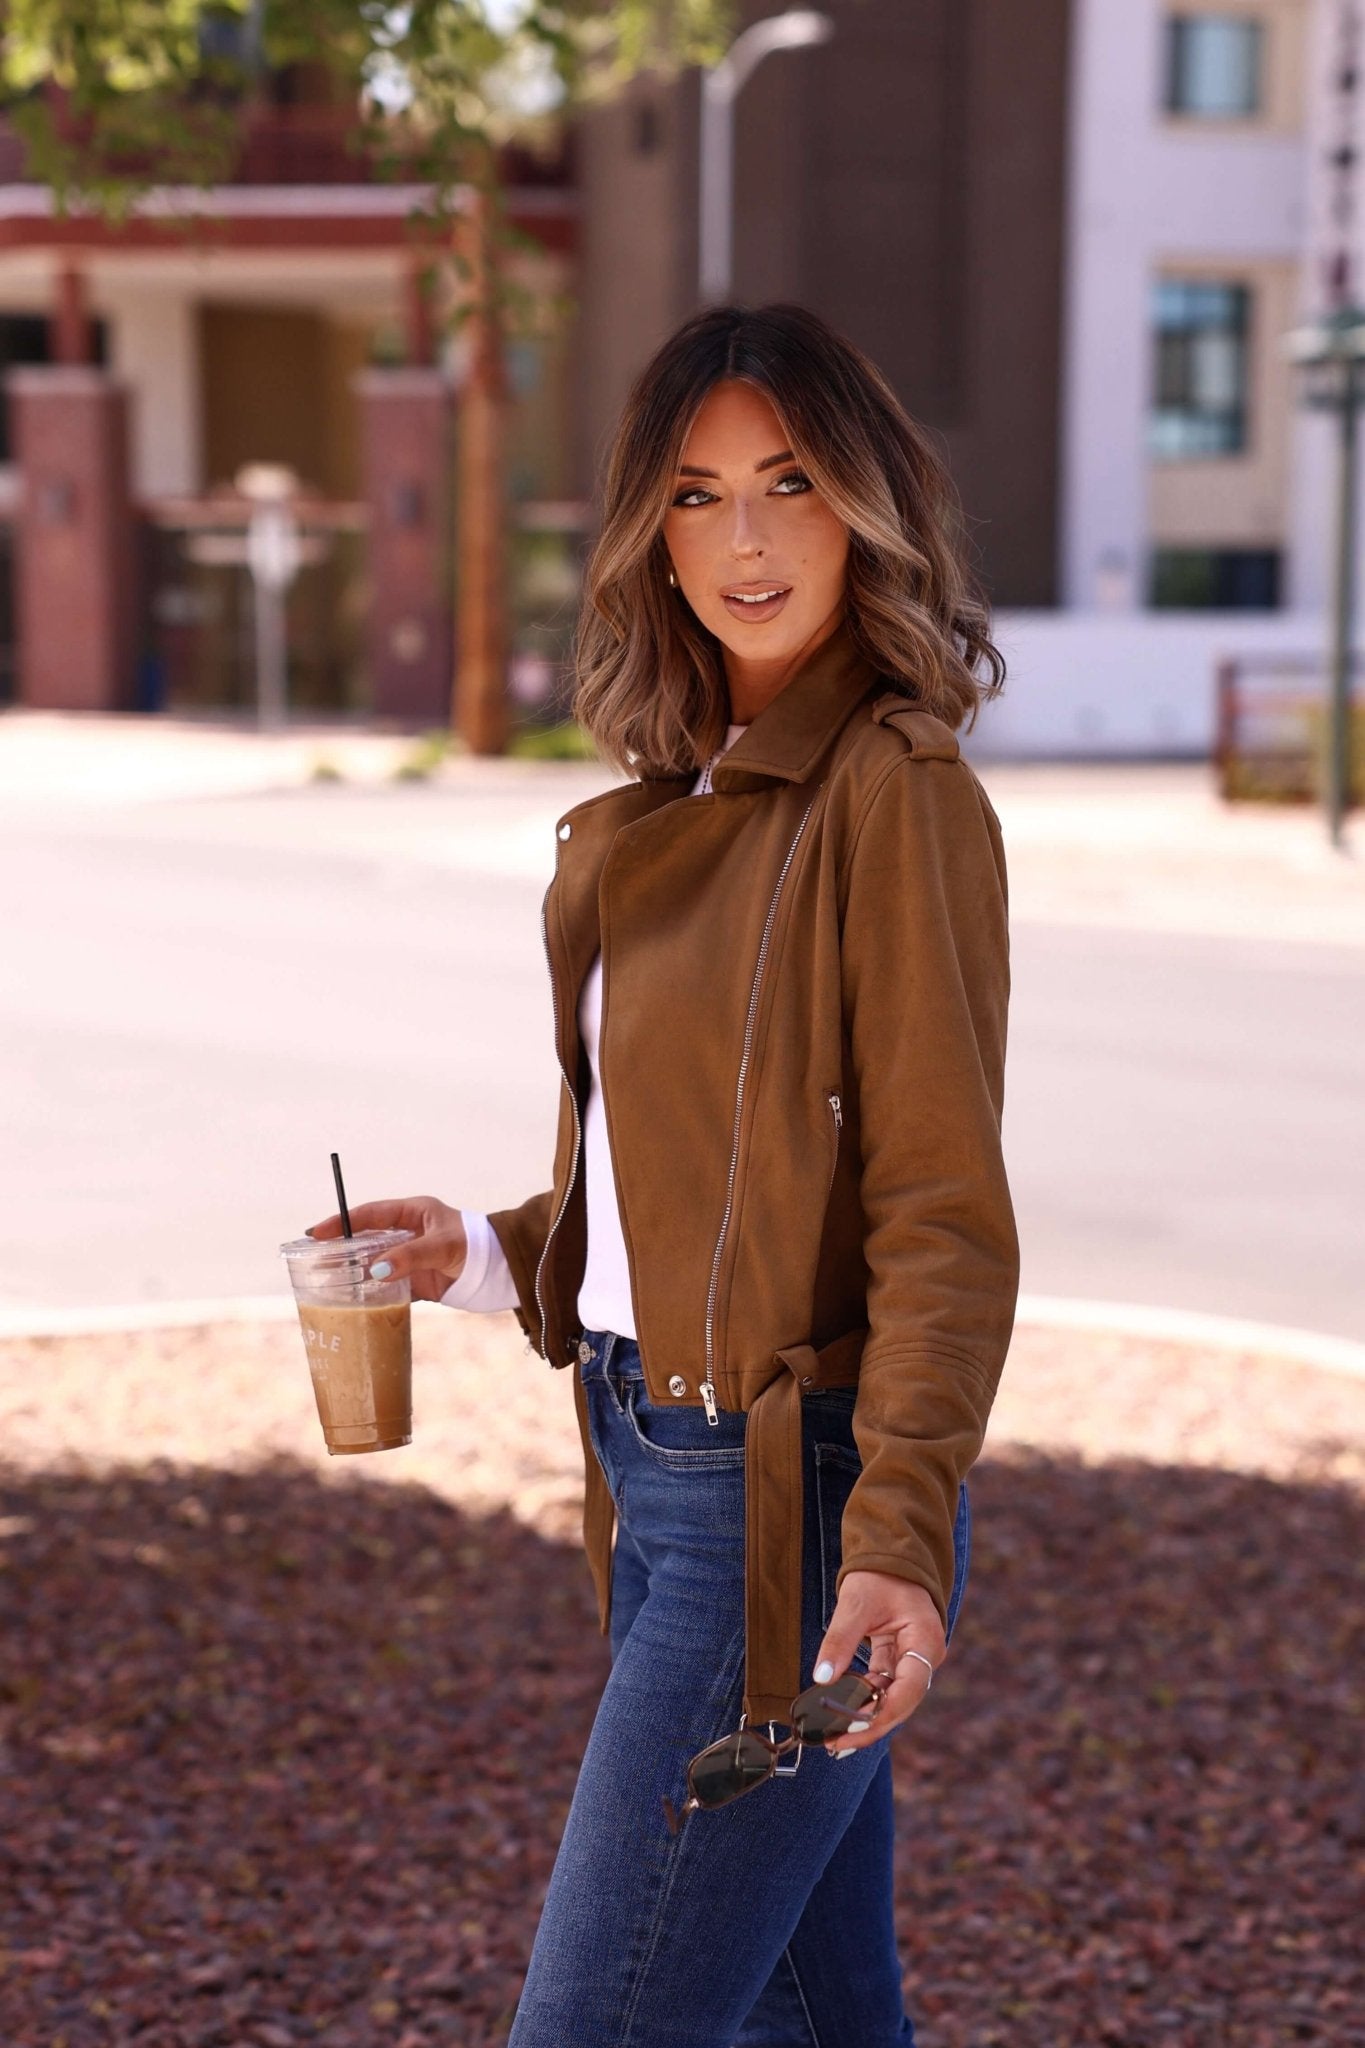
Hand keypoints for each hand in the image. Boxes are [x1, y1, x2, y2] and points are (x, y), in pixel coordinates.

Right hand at [307, 1197, 468, 1304]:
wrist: (501, 1271)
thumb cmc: (475, 1246)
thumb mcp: (442, 1246)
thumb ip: (409, 1256)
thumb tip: (375, 1270)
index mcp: (413, 1213)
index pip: (370, 1214)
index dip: (342, 1222)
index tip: (318, 1232)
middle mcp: (408, 1234)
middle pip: (365, 1239)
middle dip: (340, 1248)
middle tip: (312, 1259)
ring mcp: (410, 1259)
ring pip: (373, 1263)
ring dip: (352, 1272)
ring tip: (323, 1281)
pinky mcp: (416, 1282)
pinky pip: (387, 1287)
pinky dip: (372, 1294)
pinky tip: (353, 1301)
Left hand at [811, 1570, 945, 1755]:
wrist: (890, 1556)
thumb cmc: (879, 1575)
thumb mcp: (855, 1604)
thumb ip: (840, 1641)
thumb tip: (821, 1678)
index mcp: (925, 1641)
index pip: (908, 1690)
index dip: (882, 1715)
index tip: (852, 1730)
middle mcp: (925, 1656)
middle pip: (901, 1703)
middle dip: (870, 1725)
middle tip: (837, 1744)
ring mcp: (913, 1659)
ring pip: (891, 1699)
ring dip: (865, 1717)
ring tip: (834, 1735)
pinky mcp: (899, 1659)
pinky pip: (883, 1687)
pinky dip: (863, 1700)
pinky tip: (842, 1714)